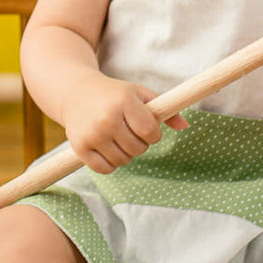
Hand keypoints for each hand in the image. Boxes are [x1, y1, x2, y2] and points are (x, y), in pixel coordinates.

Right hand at [60, 73, 188, 173]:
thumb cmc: (114, 94)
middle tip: (130, 131)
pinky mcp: (80, 147)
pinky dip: (110, 164)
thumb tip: (186, 126)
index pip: (150, 132)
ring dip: (126, 154)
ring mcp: (93, 134)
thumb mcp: (139, 94)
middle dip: (139, 143)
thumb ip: (164, 110)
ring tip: (118, 138)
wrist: (77, 93)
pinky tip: (108, 148)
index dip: (153, 134)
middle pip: (138, 149)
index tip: (146, 128)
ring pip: (123, 161)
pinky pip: (105, 169)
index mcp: (124, 101)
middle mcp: (107, 118)